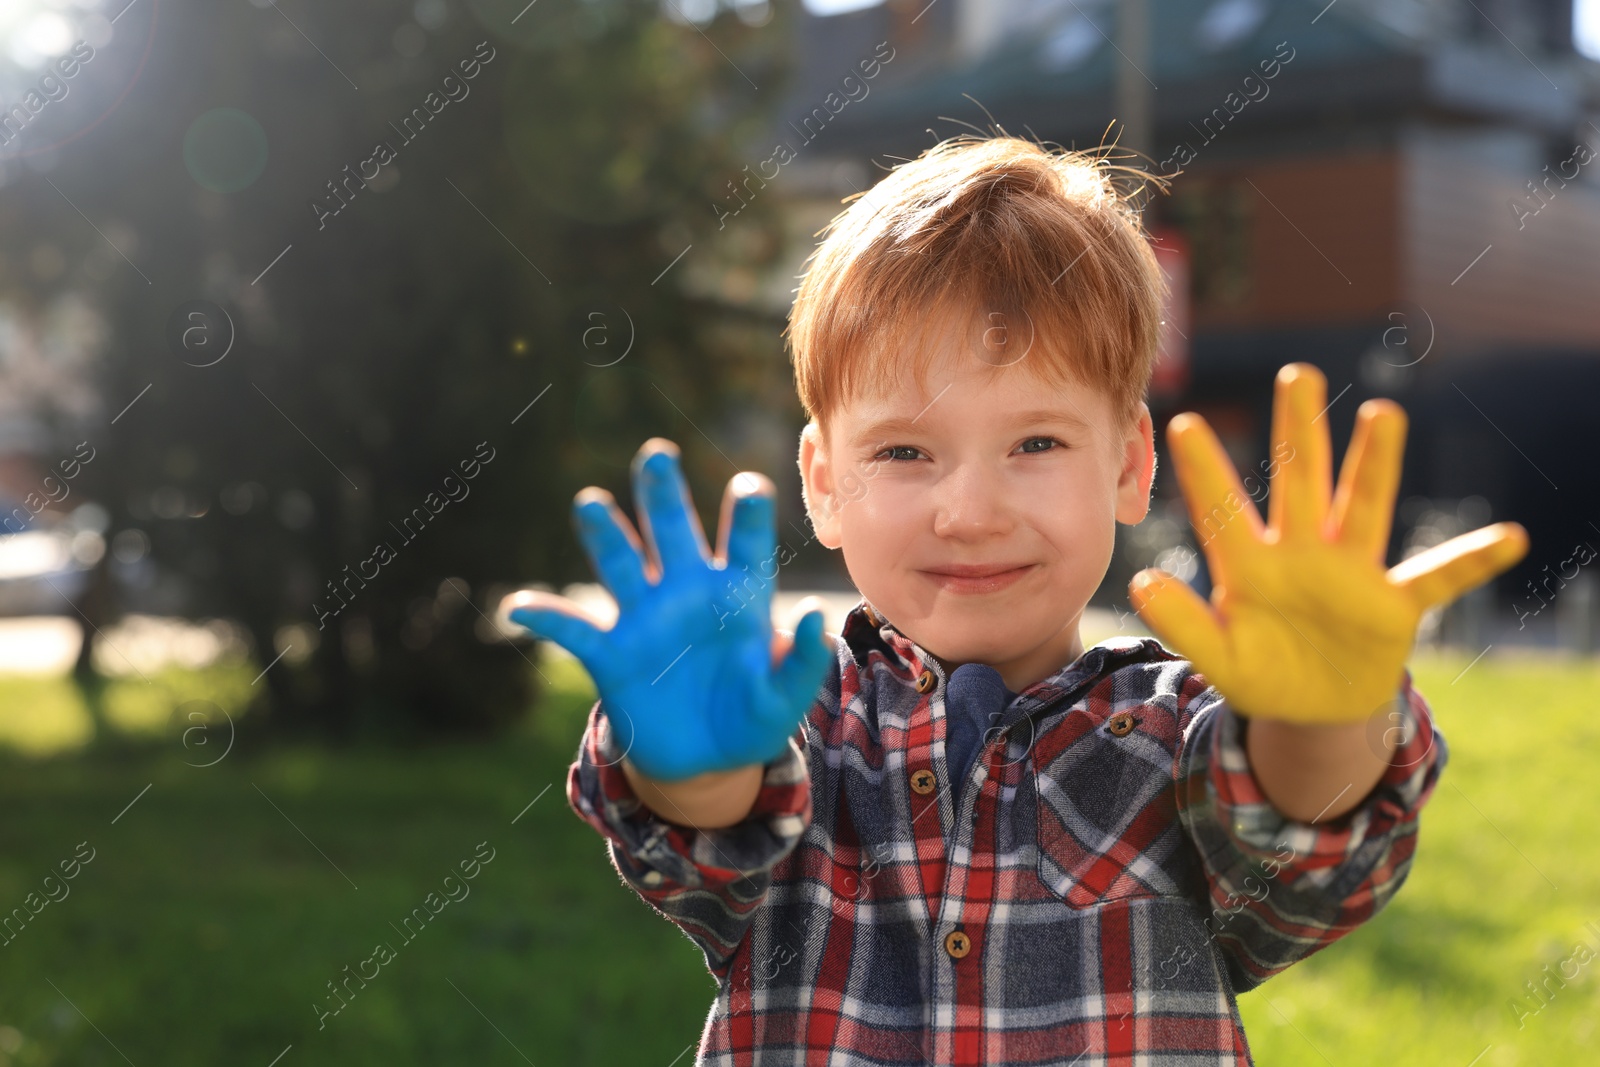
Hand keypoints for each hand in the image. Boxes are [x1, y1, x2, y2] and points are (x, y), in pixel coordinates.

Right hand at [500, 438, 831, 780]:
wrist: (704, 760)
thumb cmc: (752, 717)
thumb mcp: (785, 700)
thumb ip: (803, 664)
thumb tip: (818, 615)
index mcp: (738, 594)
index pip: (745, 541)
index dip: (747, 513)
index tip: (749, 486)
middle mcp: (688, 592)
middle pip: (673, 530)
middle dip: (663, 494)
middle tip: (656, 456)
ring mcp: (645, 618)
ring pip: (620, 562)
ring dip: (604, 532)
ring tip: (591, 504)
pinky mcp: (611, 654)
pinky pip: (574, 630)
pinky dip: (546, 618)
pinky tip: (519, 607)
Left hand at [1128, 362, 1528, 724]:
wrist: (1314, 710)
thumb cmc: (1262, 672)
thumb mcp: (1220, 658)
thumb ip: (1184, 623)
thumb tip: (1141, 581)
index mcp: (1250, 566)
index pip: (1223, 510)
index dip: (1205, 472)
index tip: (1185, 423)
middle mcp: (1301, 553)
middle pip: (1299, 480)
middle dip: (1298, 430)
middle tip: (1296, 372)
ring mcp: (1351, 573)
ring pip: (1363, 505)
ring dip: (1375, 462)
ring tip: (1384, 412)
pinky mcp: (1393, 604)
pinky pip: (1437, 578)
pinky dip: (1471, 561)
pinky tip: (1508, 538)